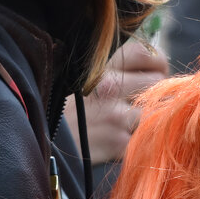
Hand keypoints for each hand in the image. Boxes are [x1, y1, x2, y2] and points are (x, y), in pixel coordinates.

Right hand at [64, 40, 168, 164]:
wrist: (40, 140)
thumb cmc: (63, 109)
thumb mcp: (81, 78)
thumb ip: (113, 68)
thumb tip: (151, 64)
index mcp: (100, 67)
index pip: (146, 54)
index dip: (157, 62)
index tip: (156, 71)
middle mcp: (110, 88)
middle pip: (159, 82)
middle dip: (159, 91)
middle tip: (147, 100)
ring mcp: (116, 118)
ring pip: (158, 112)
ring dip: (154, 117)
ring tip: (138, 122)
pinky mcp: (119, 145)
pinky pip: (146, 138)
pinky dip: (142, 140)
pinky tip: (128, 140)